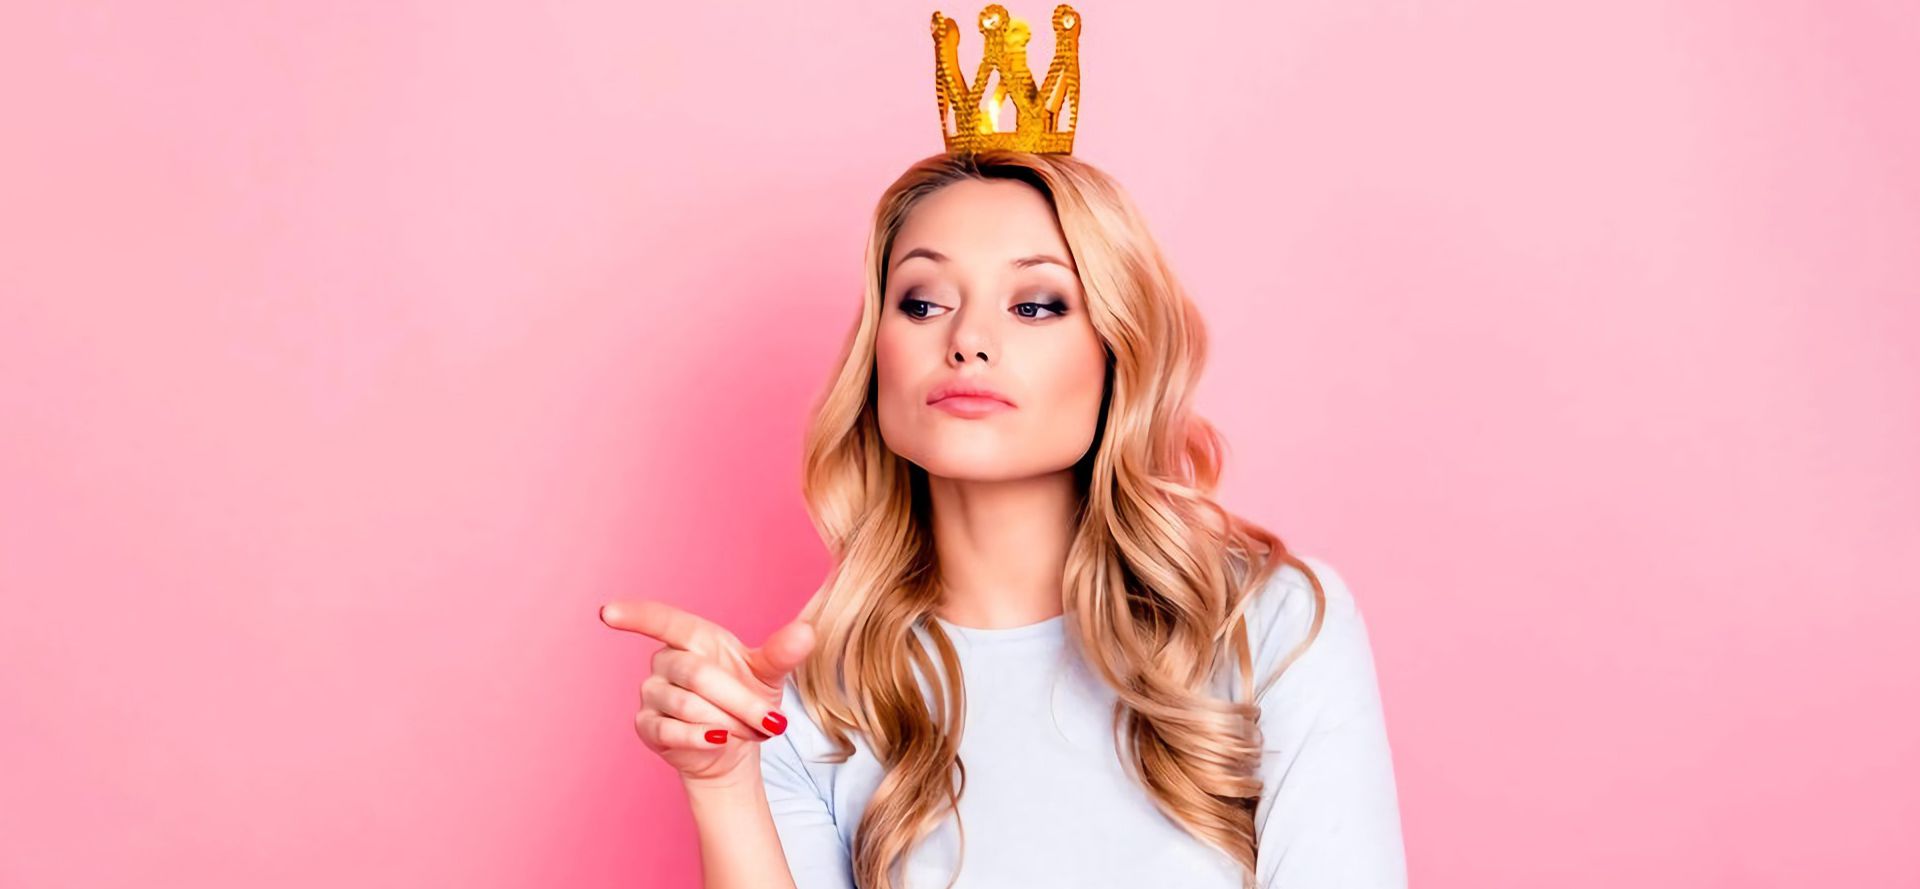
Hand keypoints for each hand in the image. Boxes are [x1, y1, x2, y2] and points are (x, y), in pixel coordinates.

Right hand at [598, 599, 815, 783]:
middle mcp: (665, 661)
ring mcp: (651, 694)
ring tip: (747, 732)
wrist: (735, 747)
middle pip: (696, 675)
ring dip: (726, 723)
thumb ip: (782, 653)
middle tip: (771, 722)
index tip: (607, 614)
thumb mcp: (769, 676)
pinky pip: (669, 730)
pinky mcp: (646, 726)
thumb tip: (807, 632)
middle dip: (739, 701)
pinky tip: (720, 742)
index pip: (662, 620)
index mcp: (693, 639)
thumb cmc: (748, 700)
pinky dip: (699, 738)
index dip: (635, 615)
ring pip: (685, 705)